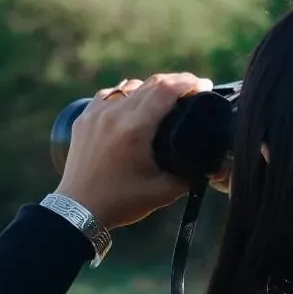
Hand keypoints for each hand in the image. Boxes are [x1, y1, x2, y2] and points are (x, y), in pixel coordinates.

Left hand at [55, 73, 213, 228]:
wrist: (78, 210)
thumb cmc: (121, 202)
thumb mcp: (163, 192)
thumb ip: (191, 177)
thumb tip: (214, 167)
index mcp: (135, 128)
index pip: (166, 90)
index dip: (189, 83)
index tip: (204, 84)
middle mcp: (114, 113)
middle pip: (150, 83)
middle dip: (175, 82)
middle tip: (191, 89)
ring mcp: (96, 114)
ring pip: (130, 86)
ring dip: (151, 88)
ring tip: (165, 98)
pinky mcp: (84, 119)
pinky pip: (109, 95)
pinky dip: (126, 95)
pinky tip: (134, 103)